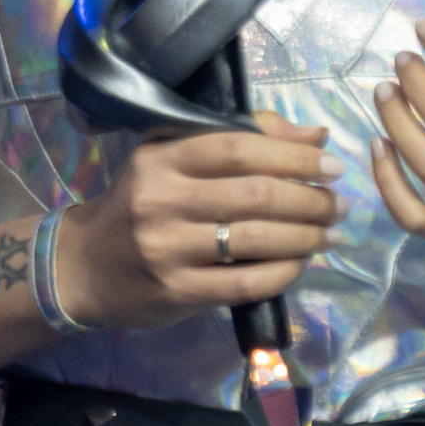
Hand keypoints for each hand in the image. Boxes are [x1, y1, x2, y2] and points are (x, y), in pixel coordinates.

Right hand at [56, 115, 338, 331]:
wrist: (85, 266)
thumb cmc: (143, 203)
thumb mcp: (175, 158)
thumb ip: (245, 137)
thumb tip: (316, 134)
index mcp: (163, 157)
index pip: (238, 148)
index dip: (294, 155)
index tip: (331, 165)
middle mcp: (162, 199)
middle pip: (255, 195)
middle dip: (310, 200)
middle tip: (338, 205)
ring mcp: (168, 248)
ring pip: (255, 239)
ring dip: (306, 237)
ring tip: (330, 234)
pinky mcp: (176, 291)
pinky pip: (245, 283)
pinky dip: (283, 273)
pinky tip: (301, 264)